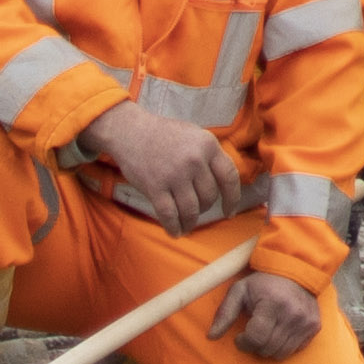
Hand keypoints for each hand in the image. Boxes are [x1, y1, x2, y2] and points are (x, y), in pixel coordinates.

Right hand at [74, 99, 235, 234]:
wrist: (130, 132)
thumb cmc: (165, 135)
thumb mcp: (195, 135)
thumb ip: (210, 156)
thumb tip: (225, 184)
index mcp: (208, 145)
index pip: (229, 177)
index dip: (232, 198)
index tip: (229, 212)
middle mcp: (194, 160)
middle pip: (209, 197)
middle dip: (205, 208)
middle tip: (197, 209)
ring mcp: (175, 174)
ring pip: (192, 210)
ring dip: (190, 221)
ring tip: (187, 224)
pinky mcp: (155, 187)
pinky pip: (170, 215)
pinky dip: (174, 227)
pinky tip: (175, 231)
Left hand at [214, 268, 323, 363]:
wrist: (297, 270)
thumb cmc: (263, 282)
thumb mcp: (239, 291)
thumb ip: (224, 313)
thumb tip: (211, 337)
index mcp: (272, 303)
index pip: (255, 338)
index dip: (243, 342)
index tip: (240, 336)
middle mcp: (292, 314)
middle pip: (267, 349)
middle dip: (254, 345)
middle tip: (253, 332)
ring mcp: (306, 321)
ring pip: (280, 353)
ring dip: (268, 347)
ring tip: (265, 332)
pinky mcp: (315, 327)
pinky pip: (294, 350)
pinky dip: (283, 345)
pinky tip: (279, 331)